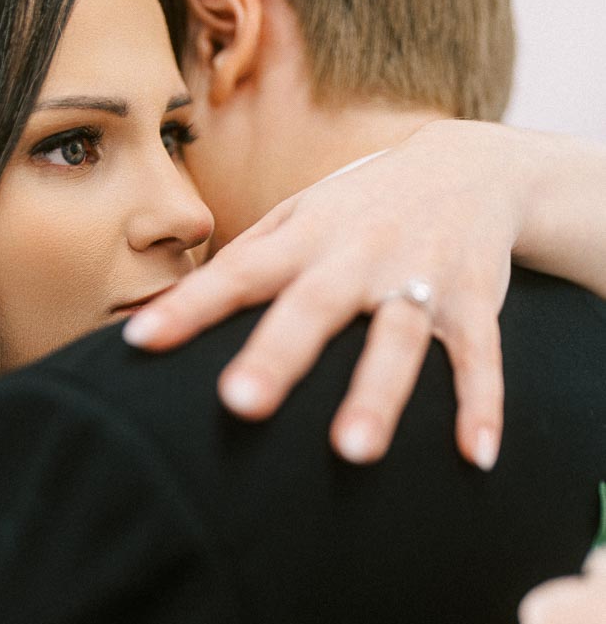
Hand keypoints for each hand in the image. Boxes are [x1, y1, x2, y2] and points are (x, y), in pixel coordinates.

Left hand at [124, 120, 523, 469]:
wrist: (472, 166)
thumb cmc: (361, 207)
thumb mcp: (302, 216)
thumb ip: (244, 261)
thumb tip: (165, 311)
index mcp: (308, 236)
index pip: (238, 272)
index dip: (190, 307)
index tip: (141, 343)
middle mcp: (361, 255)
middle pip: (314, 307)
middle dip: (278, 356)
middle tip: (239, 405)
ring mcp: (422, 277)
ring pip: (398, 339)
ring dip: (377, 395)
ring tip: (352, 454)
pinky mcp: (475, 302)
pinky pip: (480, 357)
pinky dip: (482, 406)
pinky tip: (475, 457)